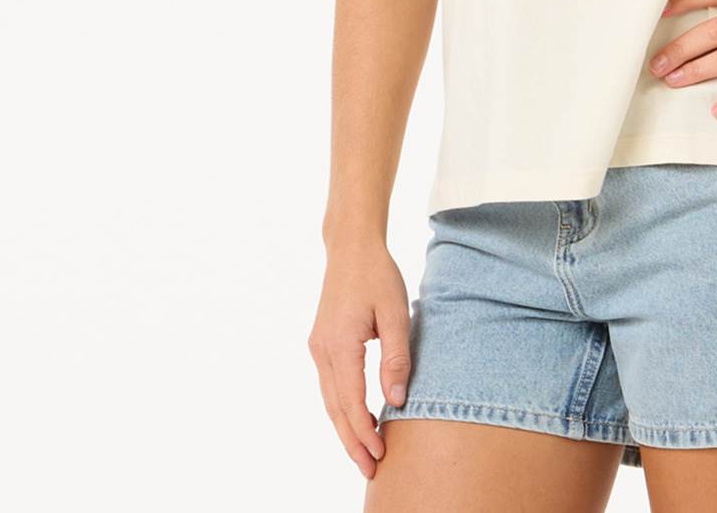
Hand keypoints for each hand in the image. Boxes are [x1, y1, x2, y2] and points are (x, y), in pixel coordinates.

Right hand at [307, 240, 411, 478]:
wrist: (351, 247)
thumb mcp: (396, 312)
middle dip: (352, 441)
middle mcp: (322, 352)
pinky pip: (331, 385)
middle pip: (335, 409)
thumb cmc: (378, 275)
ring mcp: (318, 348)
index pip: (351, 402)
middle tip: (371, 470)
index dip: (365, 432)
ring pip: (330, 400)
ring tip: (366, 451)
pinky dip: (343, 406)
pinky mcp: (321, 343)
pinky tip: (360, 416)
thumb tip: (398, 399)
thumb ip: (396, 357)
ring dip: (346, 427)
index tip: (380, 454)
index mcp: (339, 346)